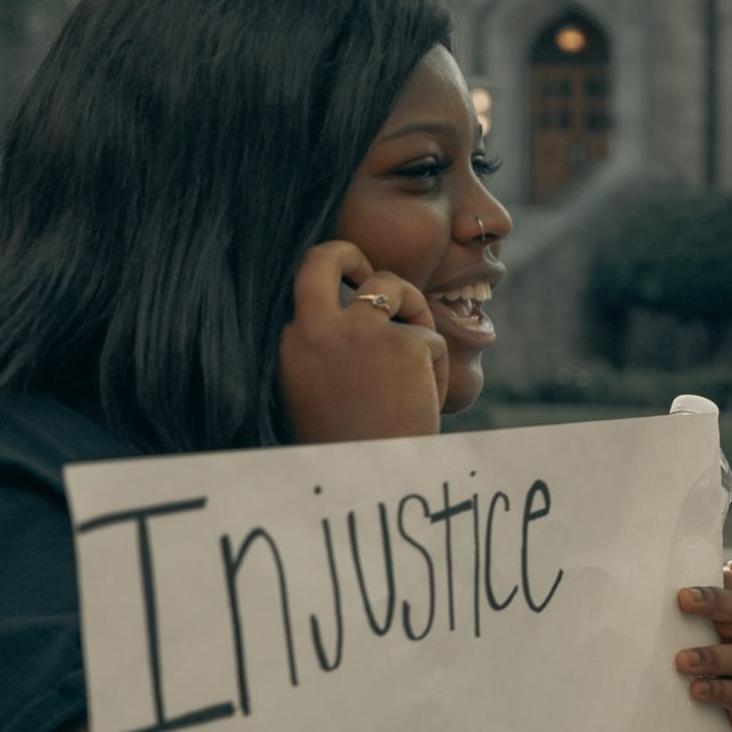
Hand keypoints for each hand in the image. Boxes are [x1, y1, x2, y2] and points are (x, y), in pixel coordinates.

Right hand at [276, 241, 447, 442]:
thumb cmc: (351, 444)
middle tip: (371, 269)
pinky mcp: (405, 344)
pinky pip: (433, 339)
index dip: (332, 279)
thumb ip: (329, 347)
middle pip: (324, 257)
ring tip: (421, 364)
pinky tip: (426, 403)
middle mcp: (317, 328)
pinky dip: (439, 369)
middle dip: (349, 252)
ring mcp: (360, 331)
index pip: (305, 284)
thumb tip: (360, 311)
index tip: (349, 283)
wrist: (370, 478)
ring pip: (396, 289)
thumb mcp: (318, 389)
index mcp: (292, 342)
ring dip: (416, 314)